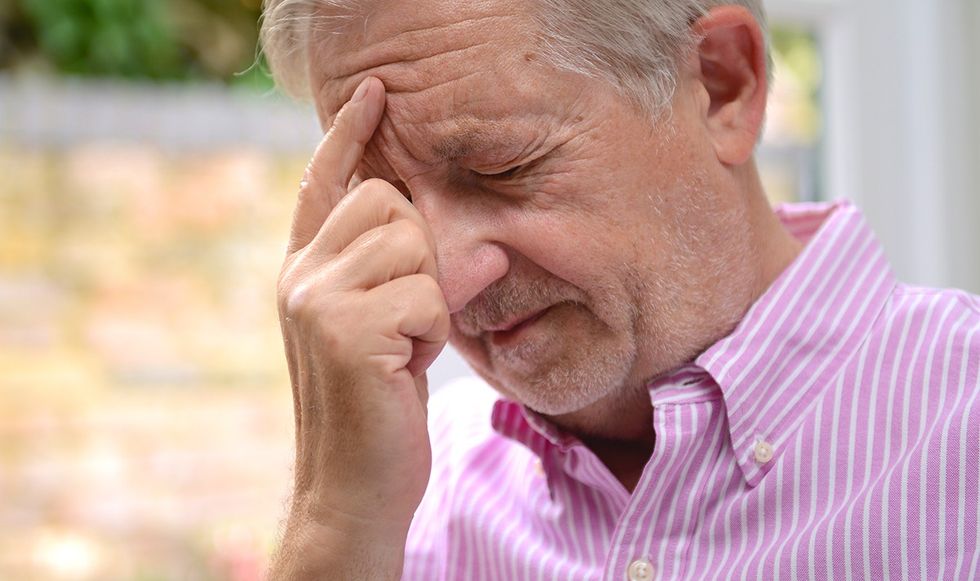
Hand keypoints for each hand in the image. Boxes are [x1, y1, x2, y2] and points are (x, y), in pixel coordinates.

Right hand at [271, 77, 448, 579]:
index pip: (326, 183)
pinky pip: (426, 294)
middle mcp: (300, 275)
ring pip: (413, 245)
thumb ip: (412, 277)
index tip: (375, 94)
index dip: (349, 134)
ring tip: (404, 347)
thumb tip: (483, 252)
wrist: (353, 488)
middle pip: (388, 201)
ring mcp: (315, 297)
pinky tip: (404, 367)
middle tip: (407, 320)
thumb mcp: (393, 332)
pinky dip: (432, 332)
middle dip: (421, 255)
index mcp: (306, 271)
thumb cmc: (378, 408)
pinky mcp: (343, 327)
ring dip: (429, 301)